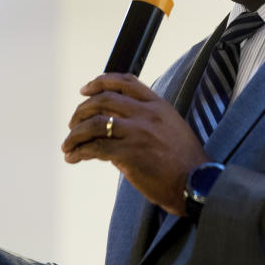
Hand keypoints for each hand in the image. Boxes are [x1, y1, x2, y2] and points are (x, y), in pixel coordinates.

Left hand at [62, 73, 209, 215]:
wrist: (197, 183)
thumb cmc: (185, 161)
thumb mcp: (171, 128)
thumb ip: (145, 121)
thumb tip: (115, 128)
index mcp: (158, 105)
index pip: (125, 82)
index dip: (100, 82)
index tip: (85, 90)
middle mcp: (146, 114)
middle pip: (103, 100)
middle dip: (81, 111)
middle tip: (72, 124)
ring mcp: (138, 132)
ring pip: (95, 123)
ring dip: (75, 134)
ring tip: (68, 144)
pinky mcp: (129, 154)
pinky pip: (96, 148)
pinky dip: (79, 152)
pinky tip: (74, 157)